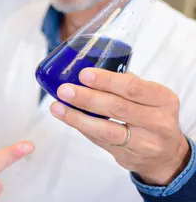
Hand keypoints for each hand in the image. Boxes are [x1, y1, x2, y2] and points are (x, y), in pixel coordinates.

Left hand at [51, 67, 189, 185]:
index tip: (83, 74)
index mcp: (163, 99)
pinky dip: (81, 127)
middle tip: (64, 90)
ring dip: (77, 117)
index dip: (107, 81)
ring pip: (106, 130)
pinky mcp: (128, 156)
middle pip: (118, 108)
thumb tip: (87, 66)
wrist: (167, 155)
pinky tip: (67, 117)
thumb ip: (124, 82)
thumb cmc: (151, 114)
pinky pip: (100, 140)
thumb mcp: (150, 96)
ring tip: (57, 107)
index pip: (133, 88)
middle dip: (87, 98)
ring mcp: (145, 143)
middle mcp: (158, 122)